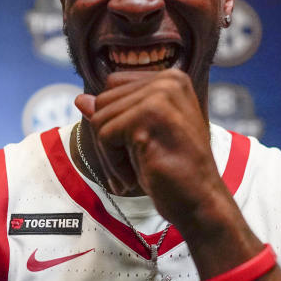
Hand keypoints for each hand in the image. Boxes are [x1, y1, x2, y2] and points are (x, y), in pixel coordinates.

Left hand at [75, 70, 226, 227]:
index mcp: (171, 79)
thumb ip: (114, 114)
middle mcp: (168, 80)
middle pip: (103, 100)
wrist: (200, 201)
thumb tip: (79, 98)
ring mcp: (161, 96)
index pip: (113, 87)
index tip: (130, 150)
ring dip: (109, 155)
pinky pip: (104, 135)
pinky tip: (131, 178)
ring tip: (131, 173)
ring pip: (99, 117)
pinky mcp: (150, 116)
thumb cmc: (173, 171)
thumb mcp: (139, 136)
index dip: (113, 121)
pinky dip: (112, 163)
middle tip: (129, 168)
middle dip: (107, 140)